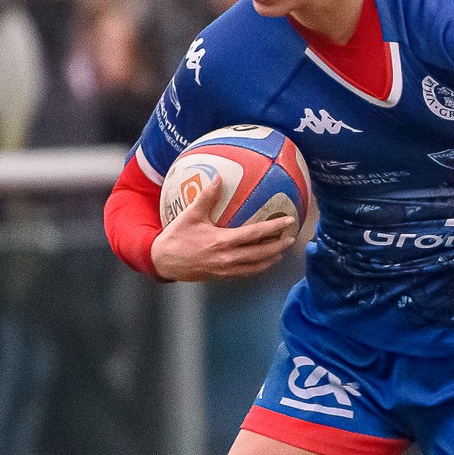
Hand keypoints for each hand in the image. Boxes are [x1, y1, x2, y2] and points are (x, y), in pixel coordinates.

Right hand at [150, 175, 296, 281]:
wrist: (162, 262)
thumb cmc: (176, 237)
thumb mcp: (190, 215)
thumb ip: (206, 197)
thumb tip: (218, 177)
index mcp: (223, 241)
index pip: (256, 234)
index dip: (274, 228)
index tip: (289, 221)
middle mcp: (228, 258)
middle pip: (262, 253)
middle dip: (279, 246)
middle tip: (291, 238)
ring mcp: (226, 269)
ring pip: (256, 266)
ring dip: (271, 259)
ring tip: (281, 251)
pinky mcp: (222, 276)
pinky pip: (245, 273)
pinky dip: (257, 268)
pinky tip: (262, 262)